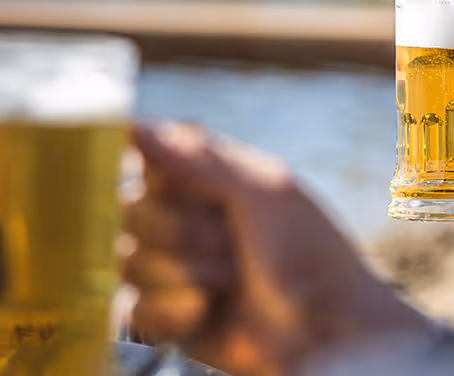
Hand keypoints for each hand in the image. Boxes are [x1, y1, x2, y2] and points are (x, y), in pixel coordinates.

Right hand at [120, 123, 423, 375]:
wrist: (326, 328)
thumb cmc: (308, 250)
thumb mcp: (263, 191)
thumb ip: (198, 159)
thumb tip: (136, 125)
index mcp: (205, 178)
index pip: (144, 158)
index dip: (157, 174)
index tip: (180, 186)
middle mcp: (180, 217)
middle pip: (130, 209)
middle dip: (181, 230)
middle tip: (230, 242)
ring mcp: (170, 267)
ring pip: (127, 259)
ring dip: (183, 270)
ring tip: (230, 278)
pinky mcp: (164, 317)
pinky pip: (130, 307)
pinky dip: (169, 309)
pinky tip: (205, 309)